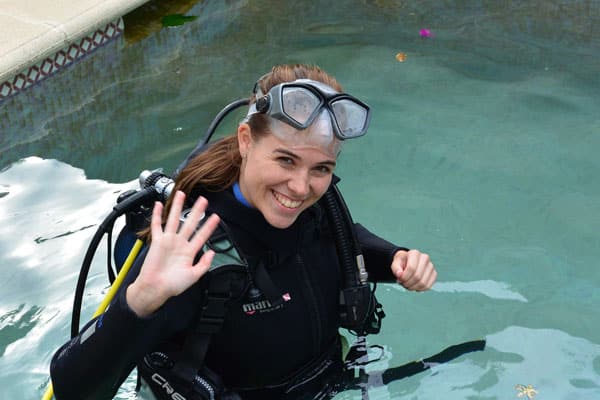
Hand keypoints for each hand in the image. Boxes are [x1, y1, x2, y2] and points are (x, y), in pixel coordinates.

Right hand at [127, 191, 219, 316]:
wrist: (155, 289)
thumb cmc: (172, 285)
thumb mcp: (193, 276)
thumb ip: (204, 264)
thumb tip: (212, 252)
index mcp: (189, 252)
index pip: (202, 235)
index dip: (209, 226)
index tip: (216, 217)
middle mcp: (180, 244)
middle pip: (190, 223)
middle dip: (197, 211)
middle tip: (203, 200)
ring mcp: (168, 241)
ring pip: (174, 220)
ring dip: (178, 207)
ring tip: (182, 194)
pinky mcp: (157, 242)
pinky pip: (157, 226)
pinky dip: (157, 215)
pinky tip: (159, 205)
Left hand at [391, 249, 436, 290]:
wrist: (408, 263)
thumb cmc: (401, 263)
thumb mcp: (395, 264)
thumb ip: (396, 268)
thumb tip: (399, 274)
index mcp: (415, 253)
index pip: (411, 268)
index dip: (404, 277)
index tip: (399, 279)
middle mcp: (425, 258)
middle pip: (417, 276)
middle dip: (408, 283)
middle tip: (402, 283)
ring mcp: (431, 266)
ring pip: (423, 283)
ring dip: (413, 287)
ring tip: (407, 285)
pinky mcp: (434, 274)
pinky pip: (428, 286)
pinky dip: (419, 289)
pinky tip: (414, 286)